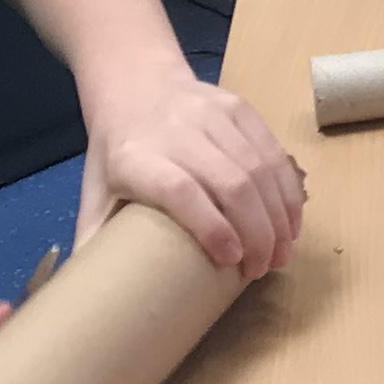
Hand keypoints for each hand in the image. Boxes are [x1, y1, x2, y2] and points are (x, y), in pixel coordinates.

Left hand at [78, 59, 304, 276]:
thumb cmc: (116, 150)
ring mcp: (213, 114)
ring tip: (281, 251)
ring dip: (279, 214)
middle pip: (231, 182)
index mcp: (136, 157)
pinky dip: (288, 189)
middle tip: (263, 267)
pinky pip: (273, 150)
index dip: (211, 226)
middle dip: (258, 231)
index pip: (181, 190)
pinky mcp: (239, 106)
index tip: (231, 261)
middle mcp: (177, 131)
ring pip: (259, 167)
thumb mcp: (95, 191)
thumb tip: (92, 299)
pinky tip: (292, 219)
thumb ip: (94, 239)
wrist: (135, 83)